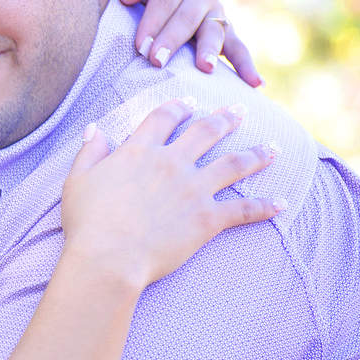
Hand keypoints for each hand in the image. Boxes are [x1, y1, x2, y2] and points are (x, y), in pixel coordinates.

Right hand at [60, 98, 281, 293]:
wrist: (109, 256)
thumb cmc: (88, 222)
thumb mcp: (77, 180)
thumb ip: (89, 151)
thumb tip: (95, 128)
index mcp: (140, 151)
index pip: (164, 118)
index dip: (179, 107)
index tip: (191, 103)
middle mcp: (172, 163)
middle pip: (206, 132)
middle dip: (226, 119)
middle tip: (240, 111)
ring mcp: (194, 189)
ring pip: (234, 164)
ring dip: (257, 154)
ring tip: (274, 148)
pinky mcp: (208, 219)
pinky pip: (244, 209)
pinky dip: (265, 207)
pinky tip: (282, 203)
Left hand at [107, 0, 262, 86]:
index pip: (165, 0)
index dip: (152, 23)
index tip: (140, 46)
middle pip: (189, 16)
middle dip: (173, 40)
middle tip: (157, 61)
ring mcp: (217, 10)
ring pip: (215, 31)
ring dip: (209, 50)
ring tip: (205, 69)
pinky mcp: (225, 29)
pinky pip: (237, 47)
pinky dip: (246, 64)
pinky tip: (255, 83)